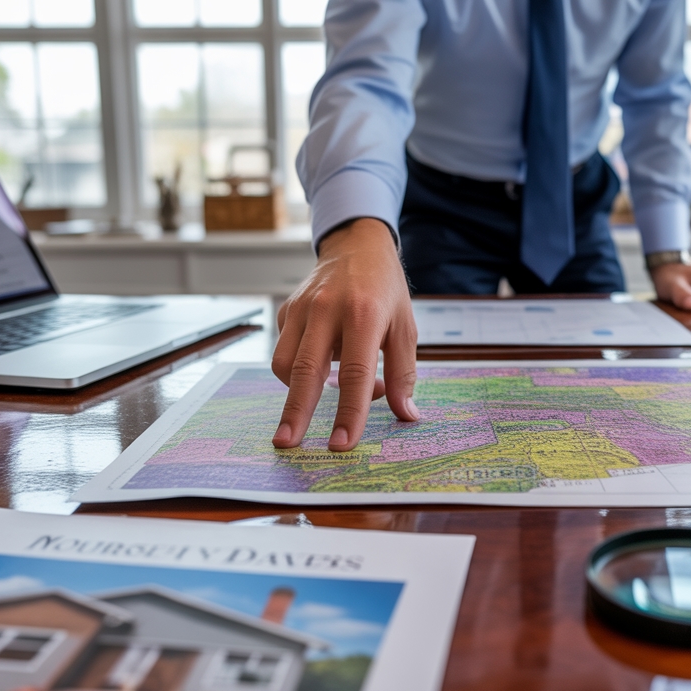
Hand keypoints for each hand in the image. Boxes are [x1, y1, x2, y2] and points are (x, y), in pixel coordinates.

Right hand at [271, 218, 418, 450]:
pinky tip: (325, 359)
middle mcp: (327, 310)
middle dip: (295, 413)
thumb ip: (404, 374)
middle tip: (287, 444)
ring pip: (284, 363)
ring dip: (299, 390)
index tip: (341, 445)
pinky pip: (284, 350)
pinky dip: (299, 368)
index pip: (356, 374)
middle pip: (305, 371)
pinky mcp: (286, 310)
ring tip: (328, 389)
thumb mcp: (405, 327)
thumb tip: (406, 416)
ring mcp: (301, 309)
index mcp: (364, 315)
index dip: (348, 413)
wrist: (357, 245)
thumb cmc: (385, 290)